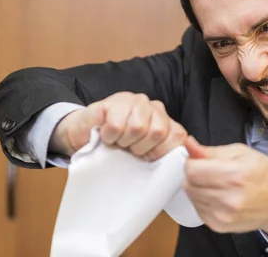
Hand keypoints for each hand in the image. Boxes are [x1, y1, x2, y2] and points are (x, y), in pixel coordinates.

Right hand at [48, 92, 186, 160]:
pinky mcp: (115, 101)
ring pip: (137, 128)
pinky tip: (106, 134)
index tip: (146, 158)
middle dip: (139, 148)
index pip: (177, 136)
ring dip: (122, 141)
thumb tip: (182, 166)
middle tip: (127, 148)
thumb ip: (164, 158)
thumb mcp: (144, 158)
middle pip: (157, 132)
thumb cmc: (117, 150)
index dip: (160, 152)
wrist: (84, 138)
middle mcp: (154, 108)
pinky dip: (108, 136)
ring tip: (117, 141)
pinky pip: (116, 125)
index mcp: (166, 122)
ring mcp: (135, 101)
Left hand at [183, 136, 267, 237]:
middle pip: (189, 183)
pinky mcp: (218, 226)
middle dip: (194, 174)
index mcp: (235, 175)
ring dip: (197, 187)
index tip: (201, 160)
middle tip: (209, 171)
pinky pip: (198, 209)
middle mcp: (229, 198)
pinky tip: (217, 195)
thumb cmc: (264, 175)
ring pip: (191, 196)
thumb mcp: (242, 153)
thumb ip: (211, 151)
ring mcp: (223, 215)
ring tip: (215, 183)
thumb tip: (189, 144)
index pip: (192, 169)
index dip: (193, 161)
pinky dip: (203, 200)